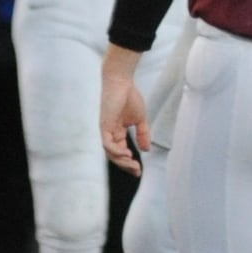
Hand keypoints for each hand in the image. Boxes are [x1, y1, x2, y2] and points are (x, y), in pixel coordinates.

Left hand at [100, 48, 147, 176]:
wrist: (121, 81)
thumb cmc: (129, 96)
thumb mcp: (140, 119)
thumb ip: (143, 134)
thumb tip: (146, 150)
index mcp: (117, 132)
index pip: (121, 152)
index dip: (129, 163)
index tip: (139, 171)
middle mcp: (110, 133)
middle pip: (114, 156)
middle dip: (126, 166)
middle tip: (136, 171)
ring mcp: (106, 130)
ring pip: (110, 152)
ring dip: (121, 161)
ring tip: (133, 164)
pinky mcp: (105, 125)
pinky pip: (107, 143)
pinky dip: (116, 151)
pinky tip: (127, 154)